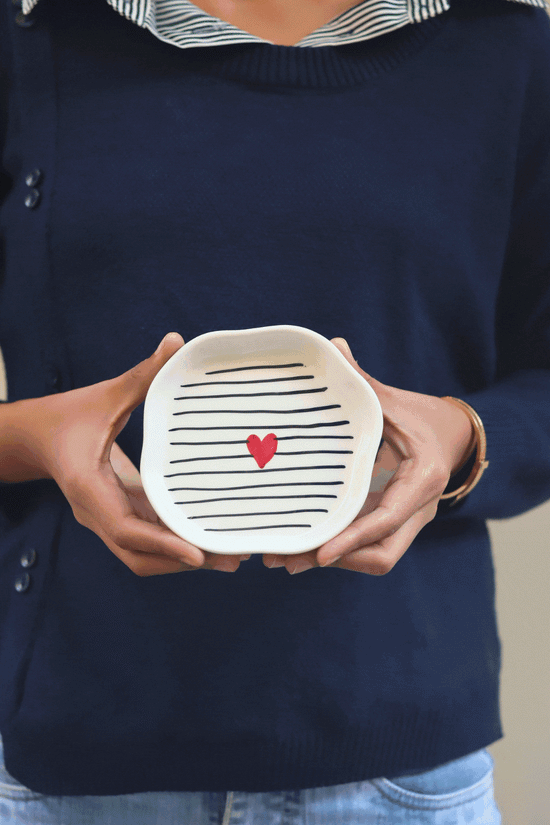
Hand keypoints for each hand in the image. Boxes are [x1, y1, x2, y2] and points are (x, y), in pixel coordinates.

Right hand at [10, 333, 248, 575]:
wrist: (35, 437)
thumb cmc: (68, 416)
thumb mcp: (107, 395)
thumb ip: (142, 374)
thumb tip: (176, 341)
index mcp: (90, 488)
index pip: (127, 529)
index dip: (163, 544)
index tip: (198, 553)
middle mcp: (96, 513)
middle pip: (139, 555)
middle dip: (181, 561)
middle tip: (229, 558)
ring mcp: (104, 518)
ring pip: (142, 554)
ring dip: (180, 558)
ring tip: (227, 556)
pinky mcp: (114, 515)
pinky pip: (144, 538)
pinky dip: (173, 543)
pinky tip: (205, 537)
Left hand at [263, 337, 474, 575]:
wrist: (453, 437)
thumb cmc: (423, 418)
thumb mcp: (395, 401)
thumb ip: (364, 381)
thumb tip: (333, 347)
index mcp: (423, 480)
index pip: (386, 519)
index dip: (352, 538)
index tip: (320, 552)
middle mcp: (419, 509)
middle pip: (381, 554)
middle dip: (337, 560)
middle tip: (288, 559)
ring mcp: (406, 521)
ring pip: (373, 557)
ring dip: (331, 561)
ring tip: (282, 559)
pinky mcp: (391, 524)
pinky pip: (365, 546)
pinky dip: (335, 549)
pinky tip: (298, 549)